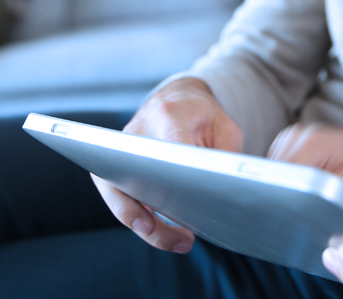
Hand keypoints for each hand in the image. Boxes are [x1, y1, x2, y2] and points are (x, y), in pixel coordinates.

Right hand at [91, 77, 242, 253]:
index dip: (173, 172)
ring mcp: (122, 150)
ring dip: (146, 225)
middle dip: (148, 212)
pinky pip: (120, 198)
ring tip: (179, 242)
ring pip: (119, 194)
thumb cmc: (203, 114)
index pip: (167, 145)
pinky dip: (141, 219)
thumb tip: (225, 193)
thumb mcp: (225, 128)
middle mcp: (137, 132)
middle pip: (133, 176)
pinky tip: (167, 233)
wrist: (176, 99)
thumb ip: (225, 157)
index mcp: (168, 115)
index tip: (184, 196)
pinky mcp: (117, 167)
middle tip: (179, 238)